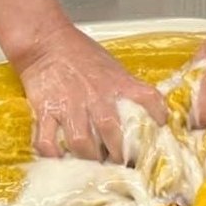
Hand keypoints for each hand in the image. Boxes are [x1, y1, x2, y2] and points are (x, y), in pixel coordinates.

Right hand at [13, 23, 165, 161]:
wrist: (47, 42)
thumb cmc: (80, 52)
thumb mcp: (111, 66)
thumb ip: (124, 88)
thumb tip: (137, 110)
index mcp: (117, 83)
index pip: (148, 98)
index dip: (158, 116)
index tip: (159, 131)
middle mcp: (96, 97)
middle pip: (113, 134)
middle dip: (118, 155)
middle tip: (119, 163)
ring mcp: (70, 106)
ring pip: (83, 144)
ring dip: (88, 158)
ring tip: (92, 164)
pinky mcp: (46, 112)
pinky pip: (48, 142)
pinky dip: (53, 155)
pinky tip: (60, 158)